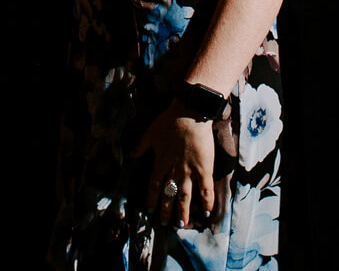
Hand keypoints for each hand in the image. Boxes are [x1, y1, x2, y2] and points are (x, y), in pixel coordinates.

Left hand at [132, 102, 215, 228]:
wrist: (189, 113)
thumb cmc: (169, 121)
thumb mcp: (150, 133)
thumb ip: (141, 146)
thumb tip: (132, 155)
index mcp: (160, 163)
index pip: (154, 186)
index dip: (152, 199)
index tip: (150, 210)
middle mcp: (173, 172)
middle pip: (168, 195)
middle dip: (166, 210)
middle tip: (164, 223)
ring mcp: (189, 172)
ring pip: (185, 197)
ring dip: (182, 212)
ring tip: (181, 225)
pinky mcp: (204, 169)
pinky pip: (205, 190)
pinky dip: (207, 203)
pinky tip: (206, 213)